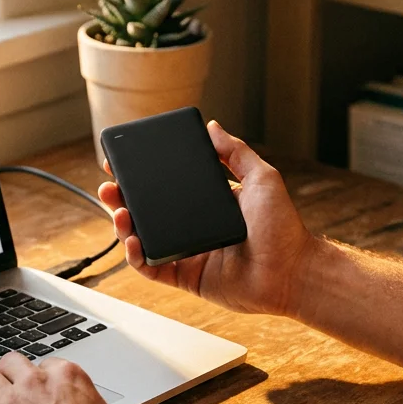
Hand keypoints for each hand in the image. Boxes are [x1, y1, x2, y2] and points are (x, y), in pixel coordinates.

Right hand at [98, 120, 315, 317]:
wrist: (293, 271)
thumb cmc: (283, 228)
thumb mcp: (262, 178)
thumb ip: (236, 152)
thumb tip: (213, 127)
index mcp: (207, 203)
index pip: (167, 187)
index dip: (142, 176)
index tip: (123, 162)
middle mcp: (193, 227)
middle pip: (147, 211)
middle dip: (122, 197)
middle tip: (110, 185)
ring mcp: (188, 253)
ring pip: (144, 239)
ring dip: (123, 225)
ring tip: (118, 210)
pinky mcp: (187, 277)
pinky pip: (152, 269)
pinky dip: (136, 257)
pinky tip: (133, 242)